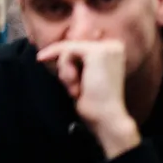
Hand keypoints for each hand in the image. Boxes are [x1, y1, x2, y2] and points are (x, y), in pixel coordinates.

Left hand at [36, 39, 140, 157]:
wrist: (106, 117)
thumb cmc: (93, 100)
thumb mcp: (81, 73)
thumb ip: (73, 57)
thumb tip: (50, 48)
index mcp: (113, 50)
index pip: (78, 45)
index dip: (63, 57)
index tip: (51, 66)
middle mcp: (113, 45)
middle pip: (71, 45)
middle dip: (64, 66)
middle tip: (74, 89)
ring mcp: (107, 47)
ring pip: (67, 48)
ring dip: (64, 71)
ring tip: (77, 89)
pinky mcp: (97, 52)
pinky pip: (67, 51)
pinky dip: (65, 69)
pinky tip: (76, 85)